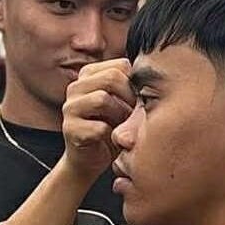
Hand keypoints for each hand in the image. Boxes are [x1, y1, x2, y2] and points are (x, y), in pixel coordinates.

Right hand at [60, 59, 135, 180]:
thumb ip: (131, 87)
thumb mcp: (124, 103)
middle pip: (111, 77)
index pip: (121, 65)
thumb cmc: (113, 128)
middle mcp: (76, 87)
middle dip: (130, 97)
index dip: (137, 83)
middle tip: (135, 115)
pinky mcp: (70, 129)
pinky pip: (99, 127)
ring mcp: (70, 107)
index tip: (140, 101)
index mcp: (90, 74)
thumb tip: (154, 79)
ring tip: (125, 127)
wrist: (91, 159)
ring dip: (121, 116)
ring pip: (102, 99)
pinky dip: (112, 136)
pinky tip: (113, 140)